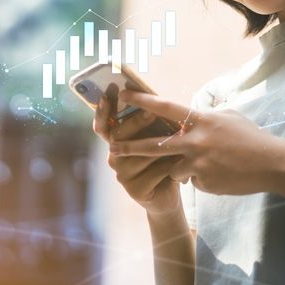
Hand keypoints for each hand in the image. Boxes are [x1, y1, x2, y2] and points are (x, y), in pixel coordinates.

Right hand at [92, 85, 182, 215]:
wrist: (170, 191)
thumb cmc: (163, 157)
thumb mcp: (156, 135)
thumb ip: (149, 119)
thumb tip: (150, 93)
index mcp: (117, 141)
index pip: (103, 125)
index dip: (102, 111)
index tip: (106, 94)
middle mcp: (114, 157)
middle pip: (120, 137)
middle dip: (136, 123)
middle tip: (150, 112)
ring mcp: (122, 175)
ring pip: (141, 155)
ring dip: (162, 146)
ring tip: (180, 136)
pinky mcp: (135, 190)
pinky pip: (154, 172)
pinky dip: (170, 164)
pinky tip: (182, 160)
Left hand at [109, 89, 284, 195]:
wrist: (271, 164)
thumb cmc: (250, 136)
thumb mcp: (228, 116)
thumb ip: (205, 116)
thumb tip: (189, 116)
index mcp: (201, 120)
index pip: (165, 108)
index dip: (143, 100)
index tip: (124, 95)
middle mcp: (196, 141)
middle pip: (154, 145)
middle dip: (131, 146)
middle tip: (113, 147)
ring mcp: (199, 164)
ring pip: (173, 168)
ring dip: (180, 168)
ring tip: (208, 164)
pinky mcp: (204, 182)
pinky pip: (191, 181)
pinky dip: (200, 178)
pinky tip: (220, 175)